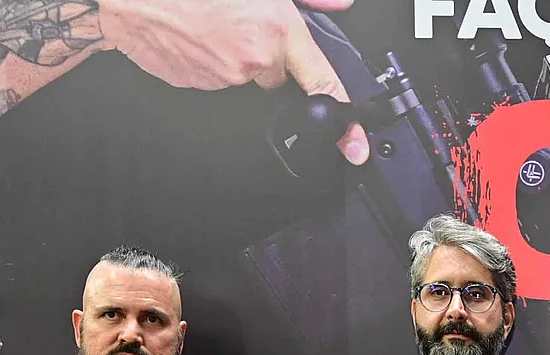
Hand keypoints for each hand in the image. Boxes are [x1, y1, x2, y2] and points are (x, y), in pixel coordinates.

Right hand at [101, 0, 369, 162]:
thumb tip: (341, 3)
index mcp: (277, 29)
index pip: (322, 82)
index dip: (343, 116)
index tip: (354, 145)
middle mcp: (255, 59)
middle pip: (276, 77)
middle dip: (264, 57)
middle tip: (238, 25)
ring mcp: (225, 77)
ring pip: (244, 78)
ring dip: (233, 58)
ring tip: (210, 24)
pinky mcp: (198, 86)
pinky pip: (214, 81)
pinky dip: (208, 63)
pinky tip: (194, 37)